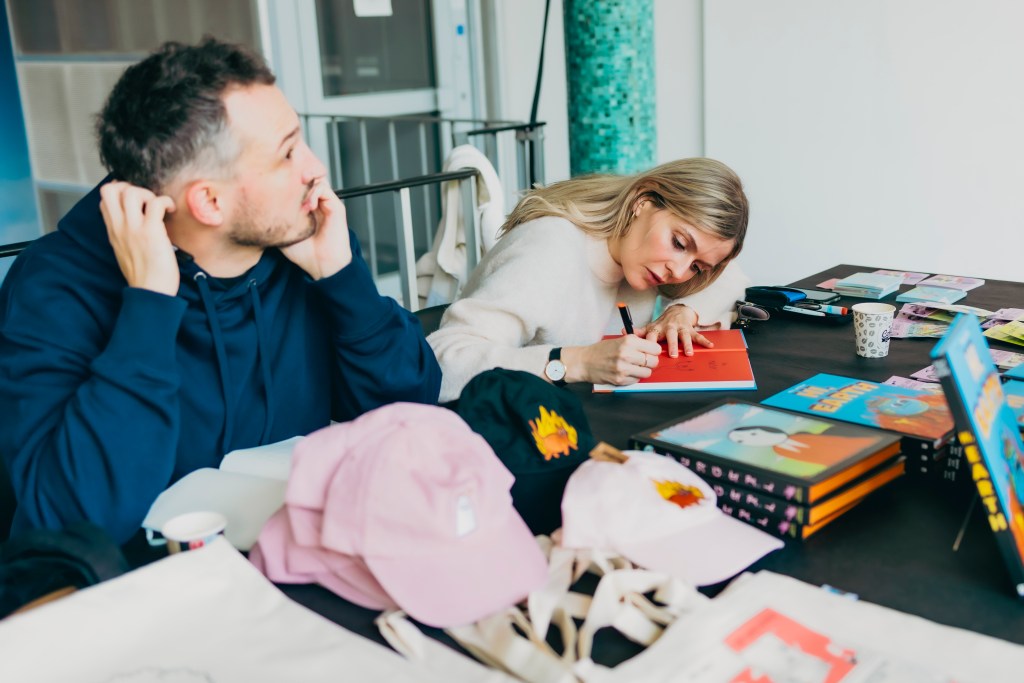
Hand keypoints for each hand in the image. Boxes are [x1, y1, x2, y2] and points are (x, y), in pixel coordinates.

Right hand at [99, 181, 178, 295]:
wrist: (150, 292)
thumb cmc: (143, 274)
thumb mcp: (124, 250)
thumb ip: (124, 233)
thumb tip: (133, 220)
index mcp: (112, 230)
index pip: (104, 198)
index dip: (119, 190)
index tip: (136, 199)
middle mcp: (120, 226)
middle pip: (112, 189)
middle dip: (130, 187)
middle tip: (146, 201)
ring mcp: (134, 228)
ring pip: (132, 192)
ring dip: (148, 194)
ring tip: (159, 207)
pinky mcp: (151, 232)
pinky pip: (156, 203)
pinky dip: (166, 201)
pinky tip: (171, 210)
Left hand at [279, 179, 352, 279]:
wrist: (322, 266)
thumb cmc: (303, 253)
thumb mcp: (281, 232)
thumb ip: (274, 217)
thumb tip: (255, 204)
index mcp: (303, 206)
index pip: (295, 183)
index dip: (285, 178)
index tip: (272, 182)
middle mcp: (315, 202)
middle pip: (305, 176)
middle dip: (294, 174)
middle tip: (282, 180)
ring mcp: (325, 203)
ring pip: (315, 179)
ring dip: (304, 184)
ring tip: (296, 197)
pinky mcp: (335, 207)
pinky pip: (324, 188)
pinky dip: (314, 193)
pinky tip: (308, 207)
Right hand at [562, 334, 662, 385]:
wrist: (584, 362)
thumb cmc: (601, 350)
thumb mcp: (619, 340)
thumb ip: (636, 343)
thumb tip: (654, 346)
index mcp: (628, 341)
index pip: (655, 348)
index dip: (653, 351)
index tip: (650, 352)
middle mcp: (627, 354)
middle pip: (653, 361)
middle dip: (650, 362)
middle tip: (643, 361)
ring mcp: (623, 368)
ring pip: (647, 373)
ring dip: (643, 371)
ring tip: (634, 367)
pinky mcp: (620, 379)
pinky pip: (637, 380)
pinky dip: (634, 377)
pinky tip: (626, 372)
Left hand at [636, 303, 713, 356]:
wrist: (677, 311)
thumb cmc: (662, 324)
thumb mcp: (650, 327)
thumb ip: (638, 332)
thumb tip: (623, 332)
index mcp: (658, 328)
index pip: (652, 335)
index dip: (649, 342)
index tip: (648, 351)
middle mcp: (669, 327)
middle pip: (670, 335)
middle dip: (671, 344)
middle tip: (672, 355)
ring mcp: (681, 328)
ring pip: (684, 336)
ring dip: (687, 344)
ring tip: (689, 353)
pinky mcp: (691, 329)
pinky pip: (698, 335)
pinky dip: (704, 341)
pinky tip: (709, 346)